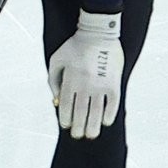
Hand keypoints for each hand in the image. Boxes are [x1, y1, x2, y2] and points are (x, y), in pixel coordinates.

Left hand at [48, 10, 123, 138]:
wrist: (98, 32)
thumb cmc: (75, 46)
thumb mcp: (57, 59)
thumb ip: (53, 80)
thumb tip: (57, 99)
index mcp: (70, 80)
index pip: (66, 106)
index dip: (65, 119)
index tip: (66, 126)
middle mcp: (85, 85)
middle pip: (81, 113)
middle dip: (78, 127)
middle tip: (78, 135)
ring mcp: (101, 85)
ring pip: (97, 112)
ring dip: (93, 126)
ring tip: (91, 134)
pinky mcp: (114, 83)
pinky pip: (113, 103)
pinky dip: (110, 115)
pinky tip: (106, 122)